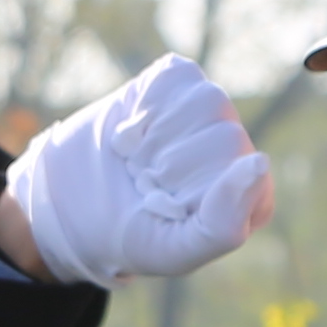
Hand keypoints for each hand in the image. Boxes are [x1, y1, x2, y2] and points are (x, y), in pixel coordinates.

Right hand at [0, 59, 272, 289]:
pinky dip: (147, 103)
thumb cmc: (127, 233)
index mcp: (250, 198)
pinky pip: (179, 75)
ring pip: (207, 102)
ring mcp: (211, 114)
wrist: (66, 203)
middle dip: (170, 164)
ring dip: (157, 136)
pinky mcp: (179, 84)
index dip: (191, 189)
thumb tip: (260, 161)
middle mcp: (237, 151)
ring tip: (139, 157)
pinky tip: (135, 130)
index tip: (161, 206)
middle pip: (225, 137)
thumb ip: (223, 225)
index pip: (244, 174)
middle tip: (144, 183)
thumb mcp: (171, 251)